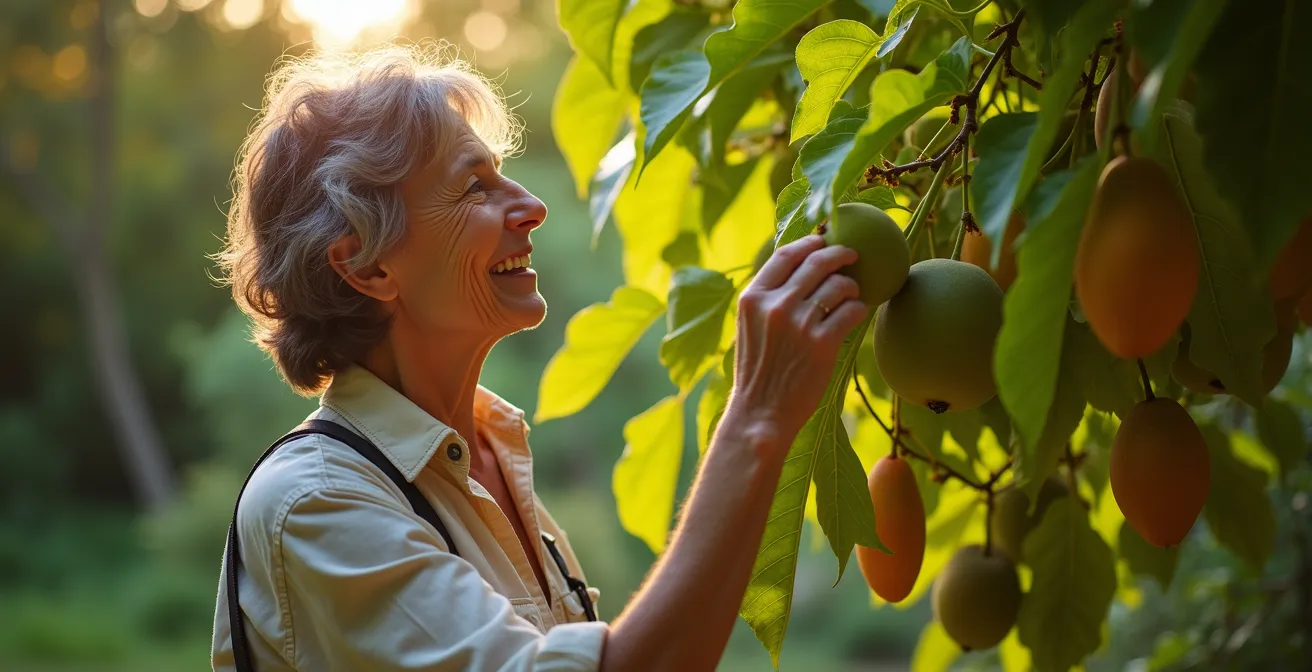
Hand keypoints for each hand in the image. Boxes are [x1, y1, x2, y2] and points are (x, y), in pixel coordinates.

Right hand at [728, 234, 868, 451]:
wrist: (760, 411)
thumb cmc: (758, 369)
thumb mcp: (750, 326)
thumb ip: (769, 297)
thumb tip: (801, 265)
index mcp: (753, 298)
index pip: (785, 254)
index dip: (809, 243)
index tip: (823, 240)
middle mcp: (776, 305)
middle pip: (817, 263)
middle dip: (840, 253)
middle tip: (853, 255)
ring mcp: (800, 324)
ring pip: (839, 285)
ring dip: (851, 286)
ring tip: (852, 294)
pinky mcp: (823, 344)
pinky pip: (851, 311)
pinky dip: (858, 309)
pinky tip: (856, 314)